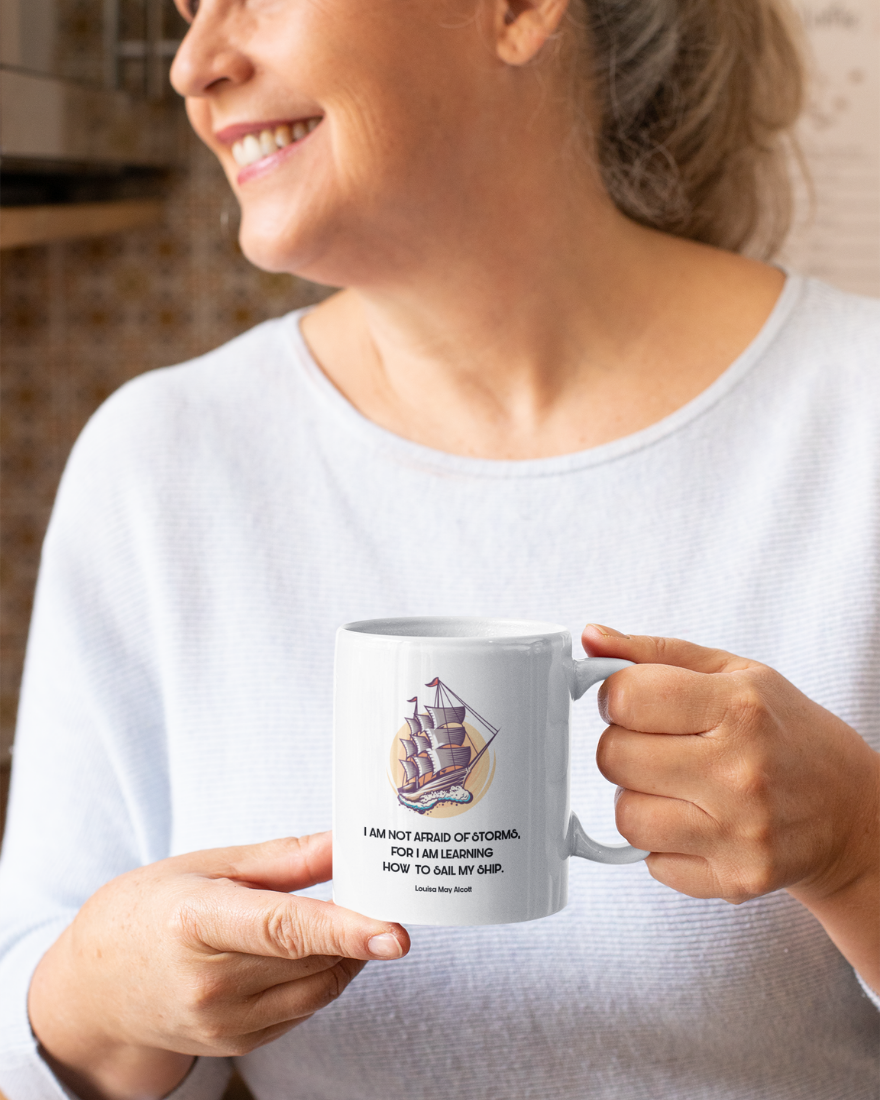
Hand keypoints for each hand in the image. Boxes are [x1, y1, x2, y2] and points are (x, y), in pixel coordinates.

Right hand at [29, 833, 408, 1099]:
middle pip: (311, 958)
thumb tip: (348, 844)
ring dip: (346, 955)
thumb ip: (286, 858)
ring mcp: (221, 1023)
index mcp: (195, 921)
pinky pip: (303, 1009)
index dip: (344, 931)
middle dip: (357, 929)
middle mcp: (207, 982)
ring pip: (318, 989)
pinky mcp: (235, 1045)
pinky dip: (320, 978)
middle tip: (380, 893)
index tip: (393, 934)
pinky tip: (307, 951)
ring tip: (341, 918)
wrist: (95, 987)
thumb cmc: (151, 909)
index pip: (283, 929)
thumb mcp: (209, 865)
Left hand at [583, 625, 878, 987]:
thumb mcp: (735, 673)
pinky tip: (699, 822)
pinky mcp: (737, 880)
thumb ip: (655, 653)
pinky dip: (664, 843)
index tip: (636, 702)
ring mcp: (741, 833)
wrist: (852, 813)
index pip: (625, 697)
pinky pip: (651, 862)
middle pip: (614, 757)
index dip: (617, 697)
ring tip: (678, 786)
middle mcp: (742, 773)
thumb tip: (590, 638)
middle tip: (660, 745)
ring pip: (625, 816)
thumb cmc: (785, 732)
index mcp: (740, 708)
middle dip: (625, 746)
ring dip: (639, 798)